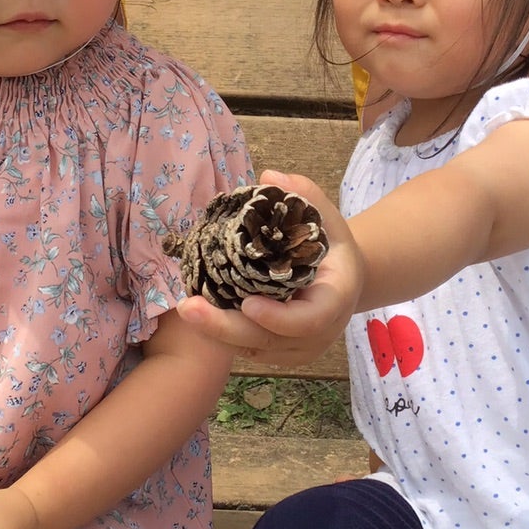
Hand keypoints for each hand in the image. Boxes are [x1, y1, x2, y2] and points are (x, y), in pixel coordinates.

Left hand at [175, 170, 363, 365]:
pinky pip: (247, 350)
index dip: (278, 317)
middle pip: (270, 341)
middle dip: (227, 328)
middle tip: (189, 307)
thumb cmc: (331, 245)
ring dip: (217, 333)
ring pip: (254, 349)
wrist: (343, 281)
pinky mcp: (279, 352)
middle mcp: (320, 332)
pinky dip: (221, 336)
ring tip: (185, 309)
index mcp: (336, 299)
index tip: (247, 304)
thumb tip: (268, 175)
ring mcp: (299, 348)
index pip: (310, 319)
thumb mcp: (326, 217)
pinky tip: (197, 315)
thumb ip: (305, 194)